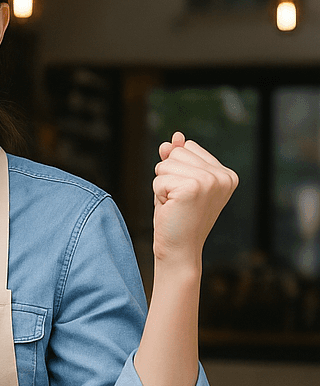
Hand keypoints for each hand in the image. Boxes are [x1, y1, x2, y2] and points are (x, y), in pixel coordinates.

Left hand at [152, 132, 237, 267]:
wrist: (178, 248)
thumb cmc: (176, 216)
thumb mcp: (177, 181)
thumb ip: (177, 157)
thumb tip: (175, 137)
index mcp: (226, 173)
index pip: (187, 148)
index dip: (176, 170)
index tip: (186, 194)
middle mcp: (223, 176)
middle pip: (176, 152)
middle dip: (168, 175)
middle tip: (178, 200)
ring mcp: (211, 181)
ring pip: (165, 164)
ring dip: (162, 185)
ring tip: (175, 204)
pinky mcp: (194, 187)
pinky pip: (159, 178)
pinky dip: (158, 193)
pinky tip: (171, 208)